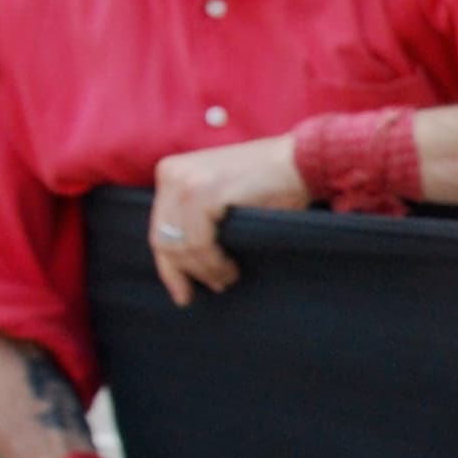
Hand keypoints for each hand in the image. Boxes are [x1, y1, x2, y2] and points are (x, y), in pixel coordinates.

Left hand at [146, 134, 310, 305]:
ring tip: (227, 277)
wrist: (299, 162)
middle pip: (164, 240)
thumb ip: (193, 216)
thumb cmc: (267, 182)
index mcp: (170, 172)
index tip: (182, 294)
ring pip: (180, 246)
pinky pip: (199, 243)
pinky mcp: (204, 193)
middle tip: (212, 286)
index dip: (169, 267)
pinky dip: (214, 262)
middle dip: (186, 272)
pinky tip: (231, 268)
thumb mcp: (217, 193)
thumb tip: (182, 262)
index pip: (158, 229)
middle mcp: (172, 175)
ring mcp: (186, 183)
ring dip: (205, 270)